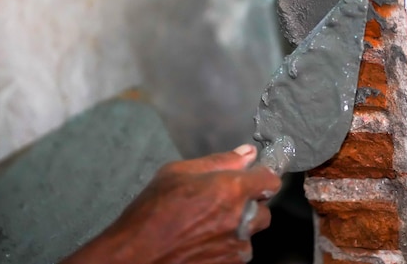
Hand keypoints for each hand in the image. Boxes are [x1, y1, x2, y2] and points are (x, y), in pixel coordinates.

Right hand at [63, 144, 280, 263]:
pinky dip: (227, 245)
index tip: (255, 177)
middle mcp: (240, 219)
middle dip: (249, 205)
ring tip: (208, 224)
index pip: (270, 180)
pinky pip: (238, 251)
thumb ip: (219, 162)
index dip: (263, 177)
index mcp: (231, 190)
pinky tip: (203, 240)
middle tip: (223, 202)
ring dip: (238, 227)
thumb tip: (247, 153)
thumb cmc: (152, 211)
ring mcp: (236, 246)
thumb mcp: (178, 172)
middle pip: (264, 210)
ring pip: (251, 233)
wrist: (136, 255)